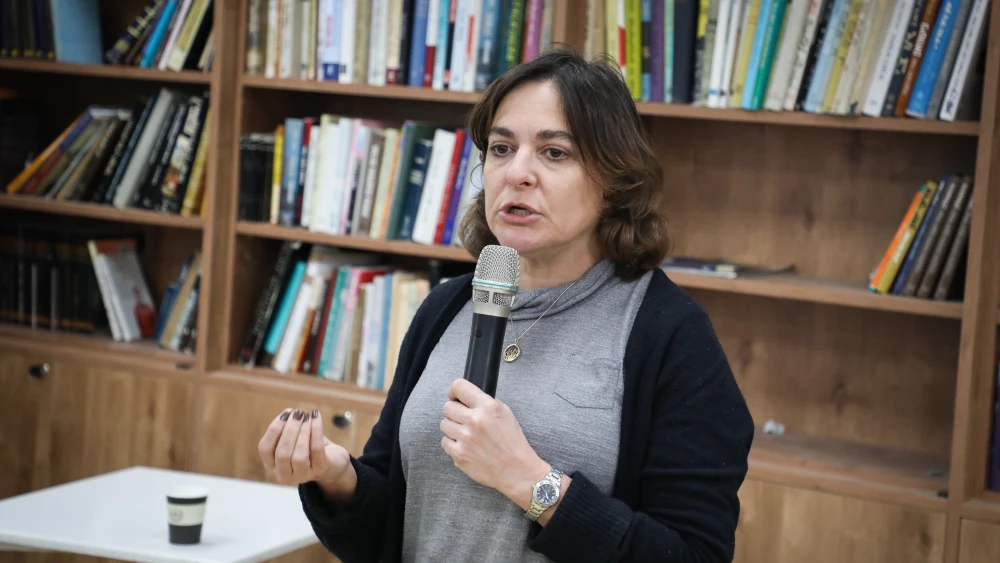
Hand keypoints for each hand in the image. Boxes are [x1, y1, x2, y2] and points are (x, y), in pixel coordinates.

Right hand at [258, 408, 351, 487]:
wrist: (333, 461)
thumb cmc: (309, 446)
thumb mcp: (293, 438)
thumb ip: (286, 428)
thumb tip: (288, 413)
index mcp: (272, 464)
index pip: (265, 449)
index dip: (274, 429)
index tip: (285, 413)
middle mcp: (284, 474)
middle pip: (281, 453)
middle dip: (290, 430)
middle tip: (298, 413)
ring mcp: (303, 475)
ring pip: (299, 455)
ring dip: (303, 431)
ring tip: (307, 416)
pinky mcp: (320, 470)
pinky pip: (316, 449)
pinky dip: (316, 430)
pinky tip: (316, 417)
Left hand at [440, 379, 549, 503]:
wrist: (516, 470)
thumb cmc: (512, 442)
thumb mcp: (505, 413)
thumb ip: (485, 402)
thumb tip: (467, 398)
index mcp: (488, 407)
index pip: (459, 387)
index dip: (454, 391)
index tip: (456, 397)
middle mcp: (475, 420)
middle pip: (447, 407)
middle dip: (454, 412)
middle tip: (464, 419)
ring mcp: (465, 438)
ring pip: (444, 424)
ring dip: (453, 428)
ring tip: (466, 434)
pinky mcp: (459, 454)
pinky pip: (444, 442)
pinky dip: (453, 444)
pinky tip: (465, 446)